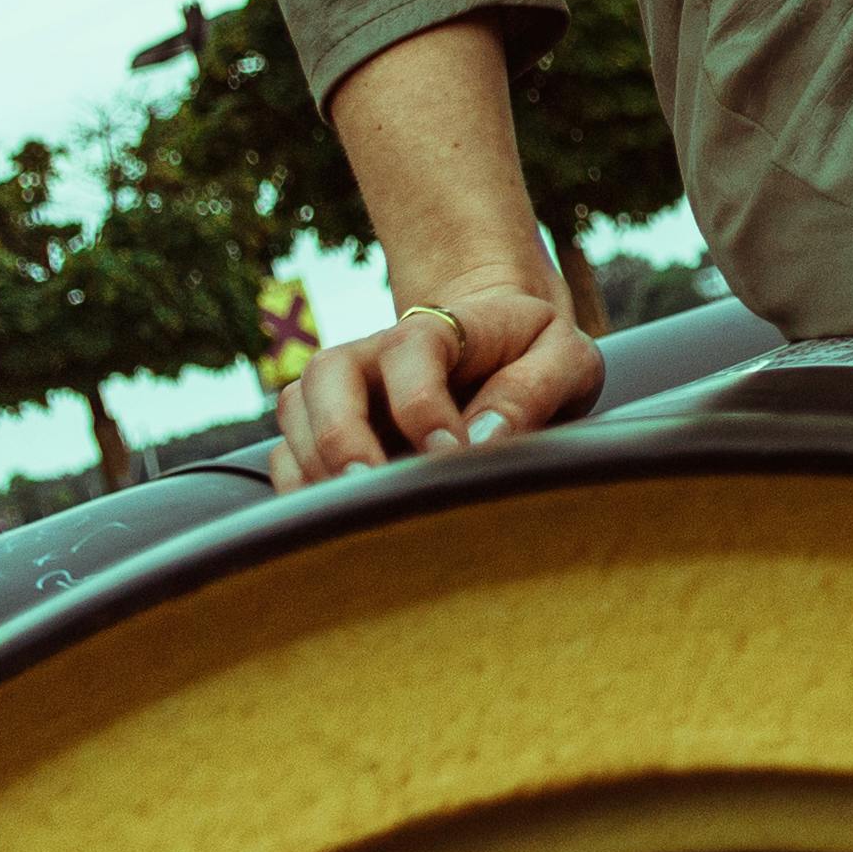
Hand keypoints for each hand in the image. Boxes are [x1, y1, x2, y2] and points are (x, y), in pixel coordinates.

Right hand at [270, 262, 604, 488]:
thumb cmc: (534, 355)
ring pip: (297, 413)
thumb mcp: (564, 358)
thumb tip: (483, 440)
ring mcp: (346, 392)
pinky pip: (288, 454)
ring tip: (350, 513)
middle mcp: (378, 354)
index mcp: (443, 327)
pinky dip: (298, 488)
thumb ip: (535, 388)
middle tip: (370, 485)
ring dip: (312, 464)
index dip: (422, 401)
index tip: (450, 452)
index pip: (412, 346)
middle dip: (340, 433)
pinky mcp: (329, 432)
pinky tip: (333, 524)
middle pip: (328, 373)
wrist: (499, 348)